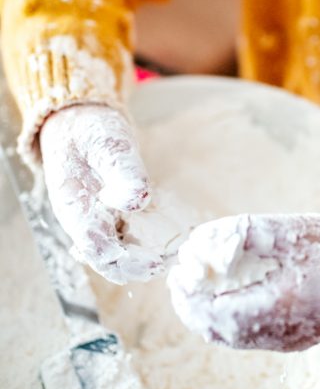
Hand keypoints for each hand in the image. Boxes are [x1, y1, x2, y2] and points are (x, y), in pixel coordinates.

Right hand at [39, 103, 163, 283]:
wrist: (77, 122)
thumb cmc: (89, 132)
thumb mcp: (108, 144)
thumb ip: (123, 171)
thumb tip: (136, 201)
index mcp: (75, 209)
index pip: (98, 250)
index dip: (127, 262)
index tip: (157, 262)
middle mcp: (84, 221)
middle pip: (109, 260)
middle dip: (140, 266)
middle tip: (174, 260)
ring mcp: (97, 218)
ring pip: (119, 251)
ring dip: (145, 257)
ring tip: (176, 253)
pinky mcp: (111, 213)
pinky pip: (126, 236)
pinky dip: (146, 241)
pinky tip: (170, 239)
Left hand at [167, 213, 319, 351]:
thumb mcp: (287, 232)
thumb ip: (242, 237)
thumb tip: (200, 243)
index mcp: (277, 307)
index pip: (216, 312)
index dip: (190, 296)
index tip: (177, 273)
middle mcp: (277, 332)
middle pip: (218, 331)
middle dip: (191, 307)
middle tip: (177, 280)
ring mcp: (285, 341)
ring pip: (230, 337)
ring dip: (205, 314)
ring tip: (192, 288)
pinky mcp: (291, 339)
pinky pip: (246, 336)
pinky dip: (225, 319)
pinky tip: (221, 296)